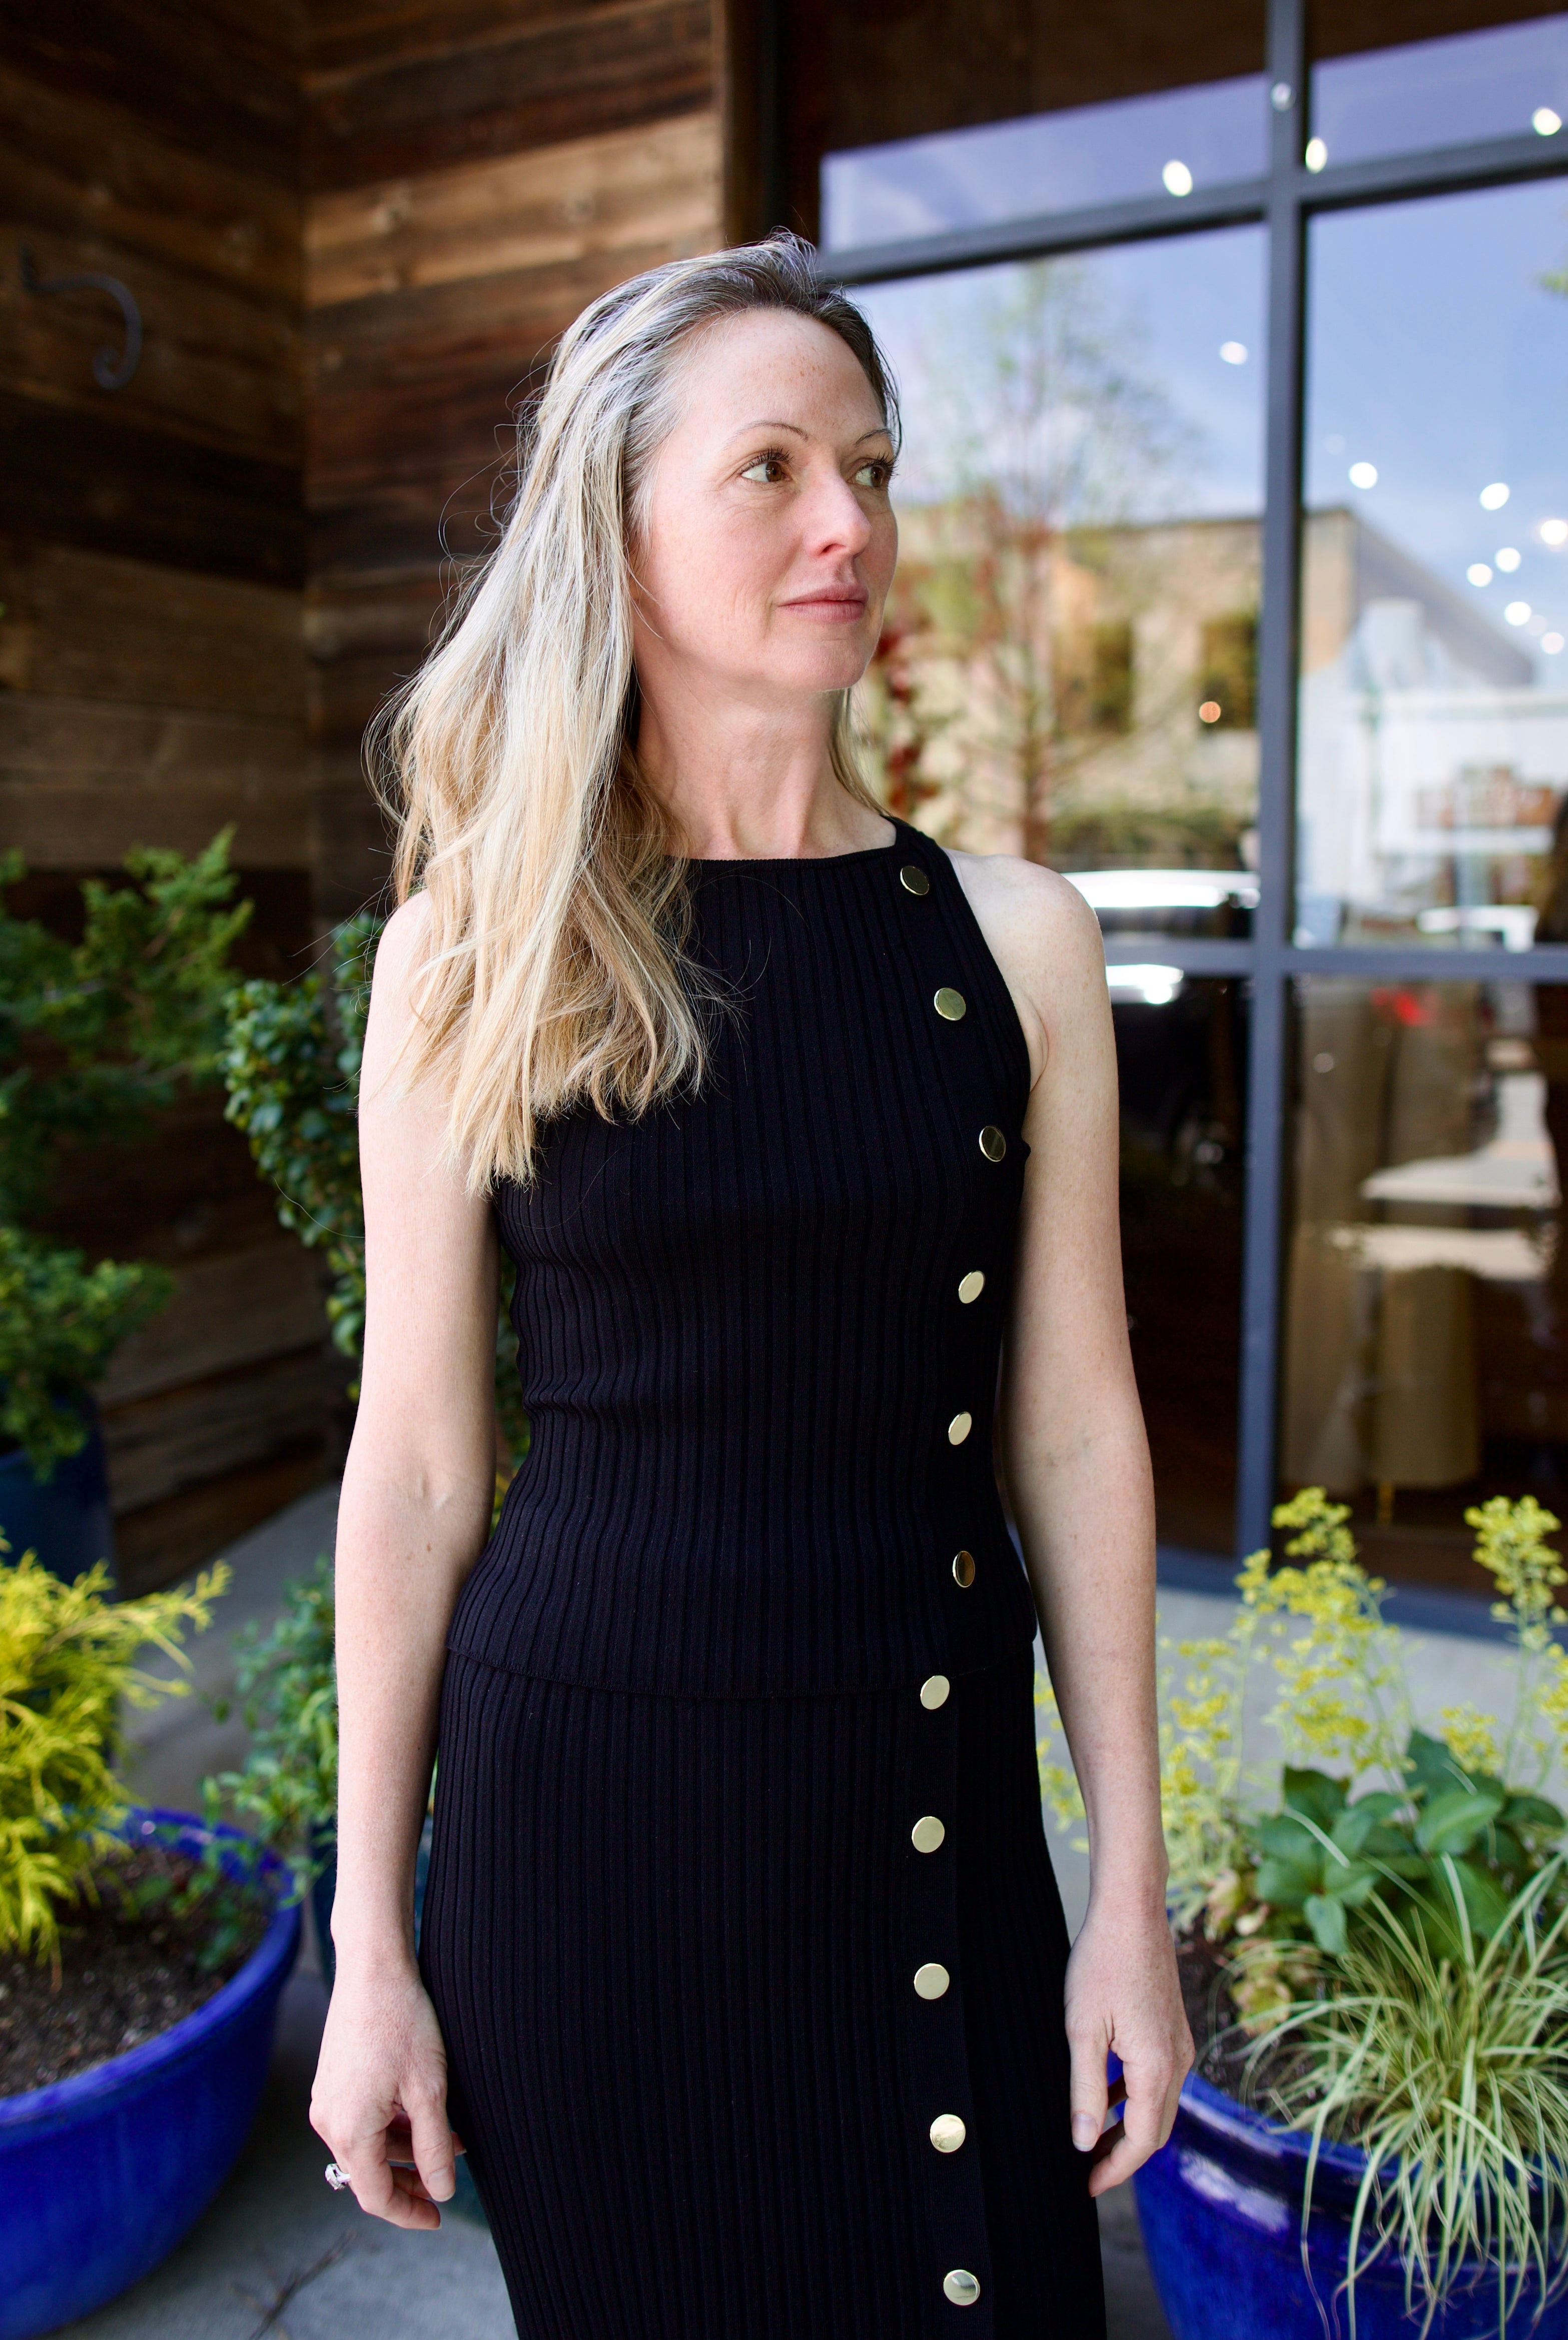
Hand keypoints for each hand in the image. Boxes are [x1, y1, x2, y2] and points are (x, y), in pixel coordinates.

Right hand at [310, 1956, 463, 2229]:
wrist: (373, 1969)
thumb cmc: (403, 2023)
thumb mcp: (430, 2090)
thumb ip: (435, 2147)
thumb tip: (442, 2192)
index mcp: (349, 2130)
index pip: (377, 2196)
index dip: (409, 2213)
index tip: (438, 2218)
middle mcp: (328, 2121)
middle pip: (369, 2173)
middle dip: (410, 2180)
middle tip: (446, 2181)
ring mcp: (326, 2099)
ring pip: (367, 2145)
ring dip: (405, 2149)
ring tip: (449, 2137)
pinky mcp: (331, 2081)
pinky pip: (360, 2120)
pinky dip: (390, 2125)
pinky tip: (421, 2112)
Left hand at [1063, 1892, 1191, 2197]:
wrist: (1132, 1911)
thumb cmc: (1102, 1964)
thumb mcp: (1083, 2030)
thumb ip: (1086, 2090)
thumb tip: (1084, 2143)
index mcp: (1158, 2067)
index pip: (1143, 2141)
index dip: (1115, 2169)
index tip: (1087, 2187)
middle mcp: (1178, 2061)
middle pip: (1156, 2129)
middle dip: (1124, 2155)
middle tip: (1089, 2172)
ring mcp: (1180, 2043)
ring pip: (1158, 2103)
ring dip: (1129, 2126)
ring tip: (1093, 2139)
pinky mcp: (1173, 2027)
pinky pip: (1159, 2078)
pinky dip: (1135, 2097)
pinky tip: (1108, 2093)